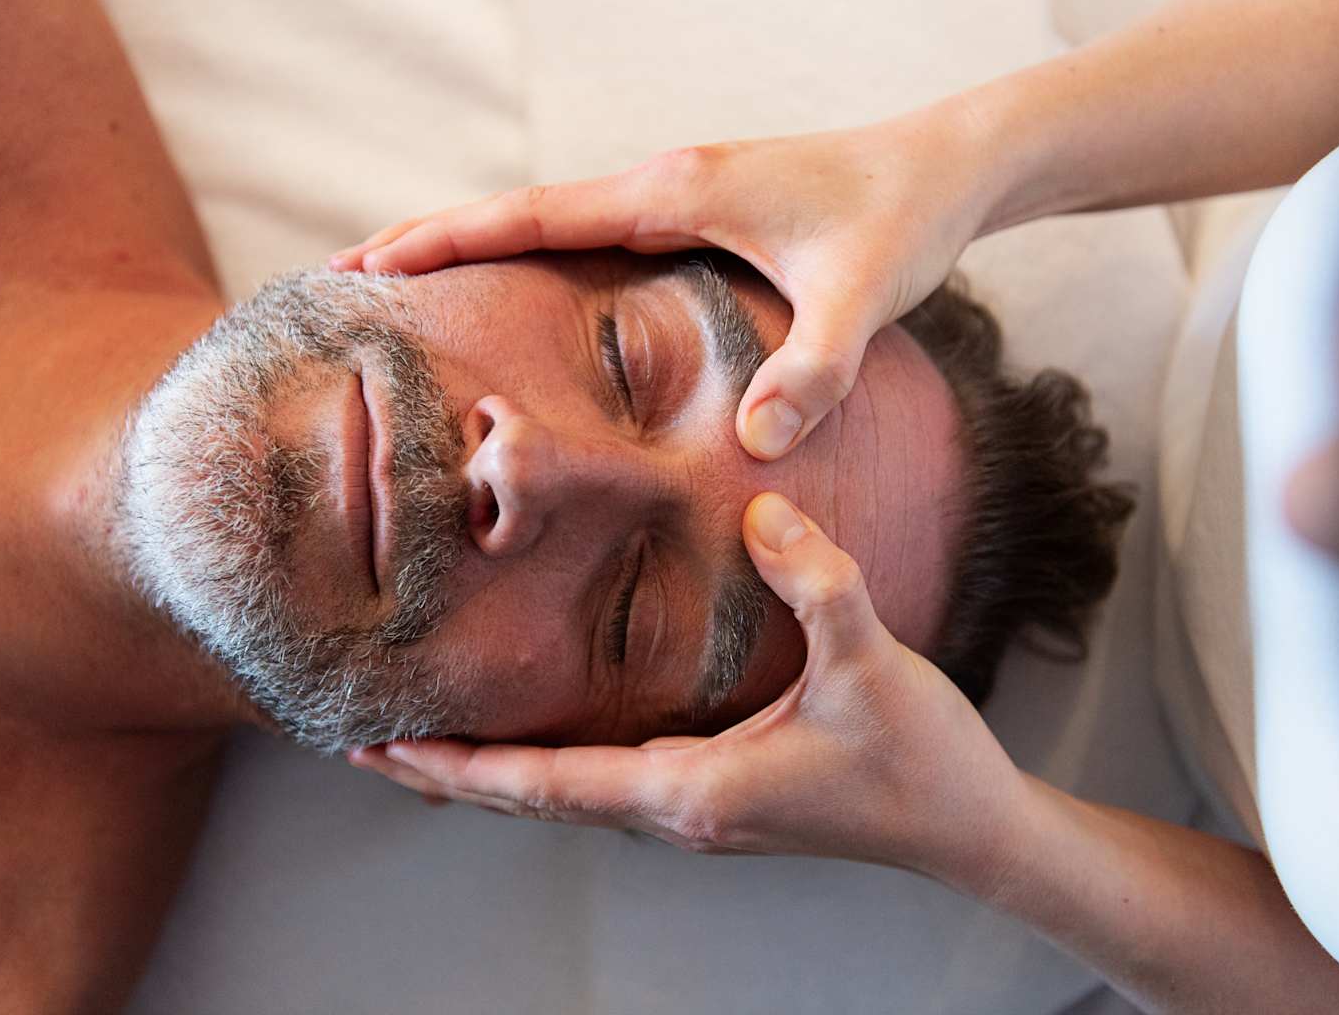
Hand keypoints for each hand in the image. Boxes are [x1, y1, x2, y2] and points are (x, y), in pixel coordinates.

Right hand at [330, 101, 1002, 460]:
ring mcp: (675, 195)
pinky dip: (532, 259)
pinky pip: (589, 237)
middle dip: (429, 241)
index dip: (445, 242)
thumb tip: (753, 450)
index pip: (531, 216)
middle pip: (516, 212)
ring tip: (403, 290)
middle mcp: (661, 184)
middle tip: (343, 280)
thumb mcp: (862, 301)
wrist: (947, 166)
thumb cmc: (902, 220)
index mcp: (675, 193)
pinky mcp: (695, 214)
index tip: (366, 267)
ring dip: (474, 248)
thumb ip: (811, 372)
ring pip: (548, 222)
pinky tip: (517, 296)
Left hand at [349, 492, 1026, 892]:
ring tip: (426, 740)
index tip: (386, 747)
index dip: (460, 767)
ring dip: (492, 773)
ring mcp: (697, 811)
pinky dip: (546, 766)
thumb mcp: (872, 660)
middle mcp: (679, 812)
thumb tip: (760, 508)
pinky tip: (535, 737)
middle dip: (449, 775)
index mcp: (693, 790)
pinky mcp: (718, 797)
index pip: (546, 785)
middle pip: (534, 799)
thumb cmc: (921, 761)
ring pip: (565, 795)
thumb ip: (817, 579)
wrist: (971, 830)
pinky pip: (603, 785)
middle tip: (367, 741)